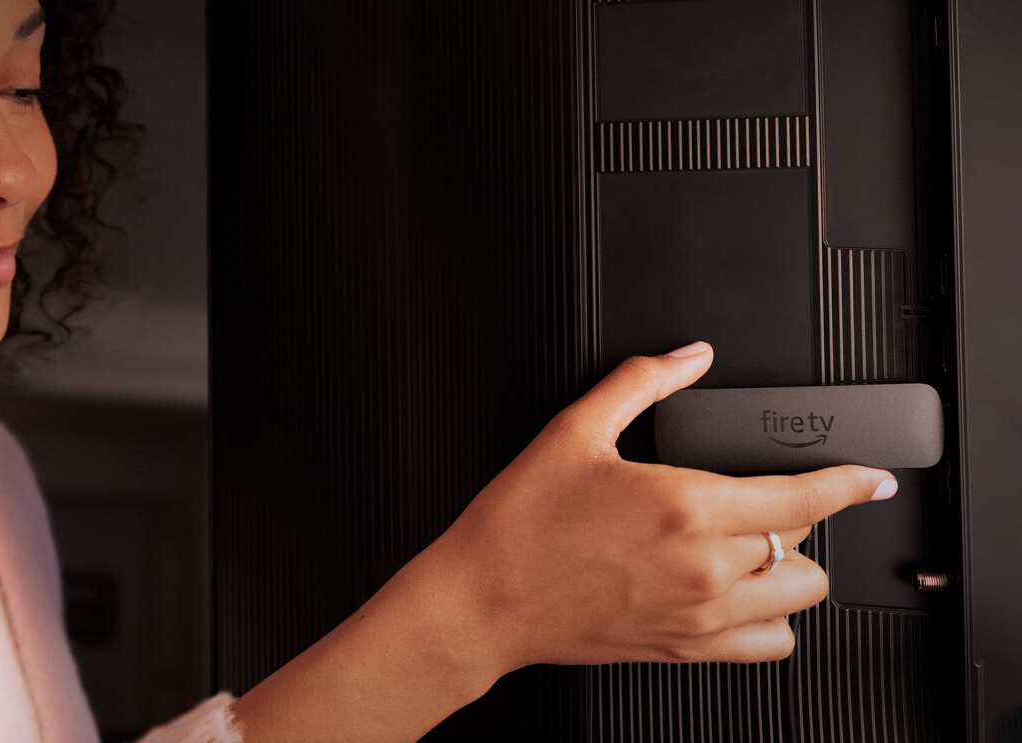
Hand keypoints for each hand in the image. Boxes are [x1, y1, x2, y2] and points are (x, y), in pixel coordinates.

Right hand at [422, 341, 897, 677]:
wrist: (481, 601)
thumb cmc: (519, 525)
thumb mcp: (574, 431)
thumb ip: (642, 384)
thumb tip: (688, 357)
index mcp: (683, 506)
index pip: (804, 497)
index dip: (851, 481)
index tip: (871, 476)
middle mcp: (703, 567)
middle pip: (803, 541)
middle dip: (795, 512)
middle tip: (755, 496)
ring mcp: (697, 615)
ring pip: (800, 595)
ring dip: (791, 564)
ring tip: (754, 544)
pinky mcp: (684, 648)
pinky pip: (771, 645)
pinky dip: (773, 618)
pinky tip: (743, 593)